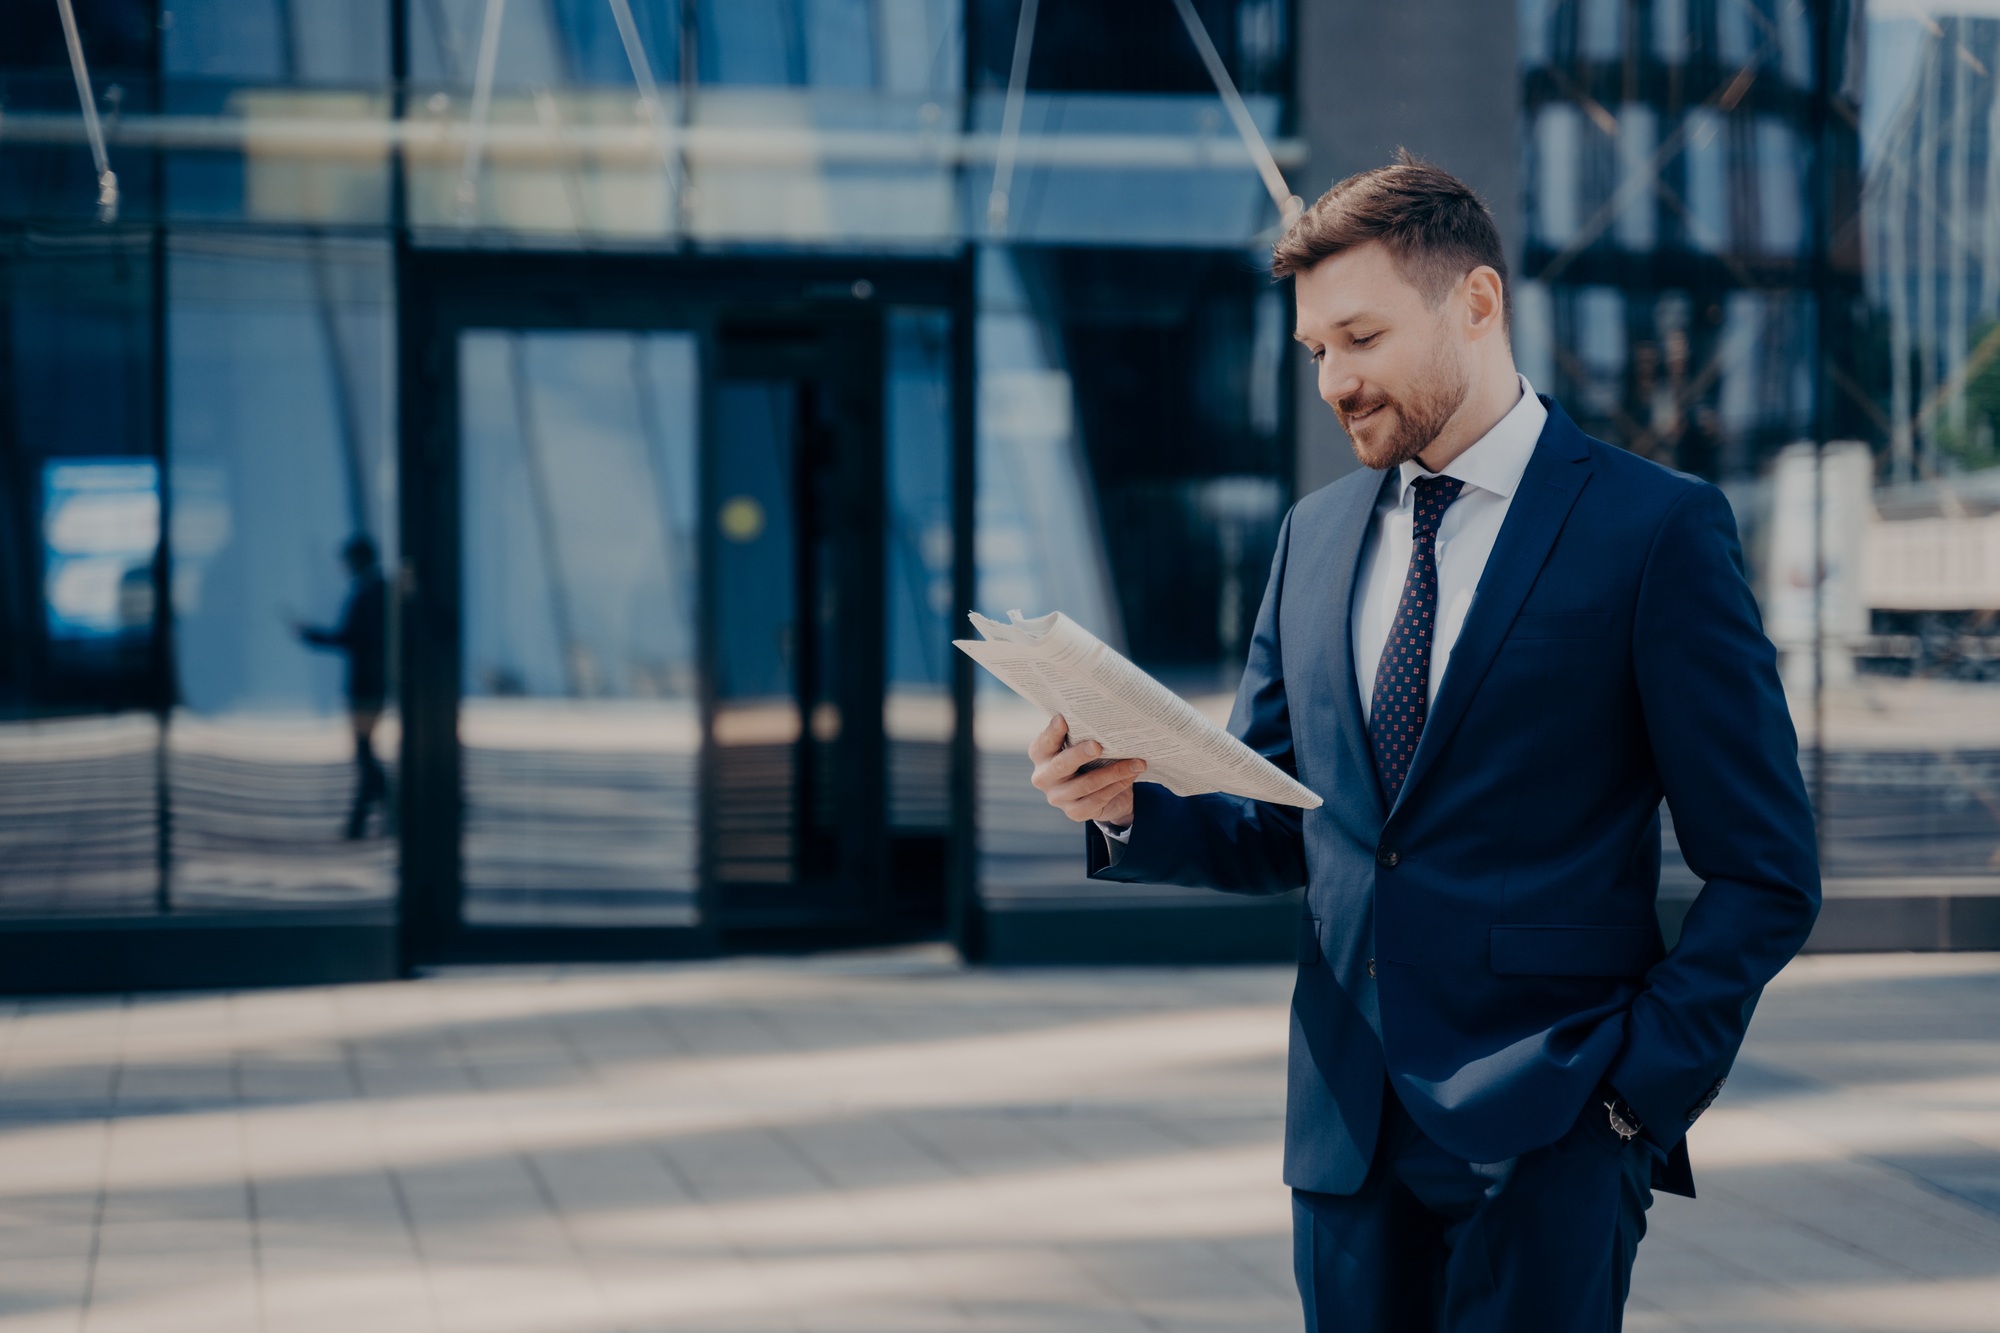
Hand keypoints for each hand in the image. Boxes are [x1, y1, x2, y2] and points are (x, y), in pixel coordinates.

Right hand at [1028, 714, 1145, 826]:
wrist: (1099, 791)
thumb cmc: (1088, 758)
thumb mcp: (1081, 744)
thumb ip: (1082, 734)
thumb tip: (1104, 720)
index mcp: (1040, 754)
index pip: (1044, 742)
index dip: (1052, 731)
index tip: (1063, 719)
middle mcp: (1043, 777)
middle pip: (1062, 765)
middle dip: (1080, 754)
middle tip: (1098, 746)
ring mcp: (1058, 797)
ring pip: (1087, 784)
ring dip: (1114, 772)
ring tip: (1136, 762)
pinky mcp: (1074, 812)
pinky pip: (1098, 799)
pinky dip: (1117, 786)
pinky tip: (1131, 776)